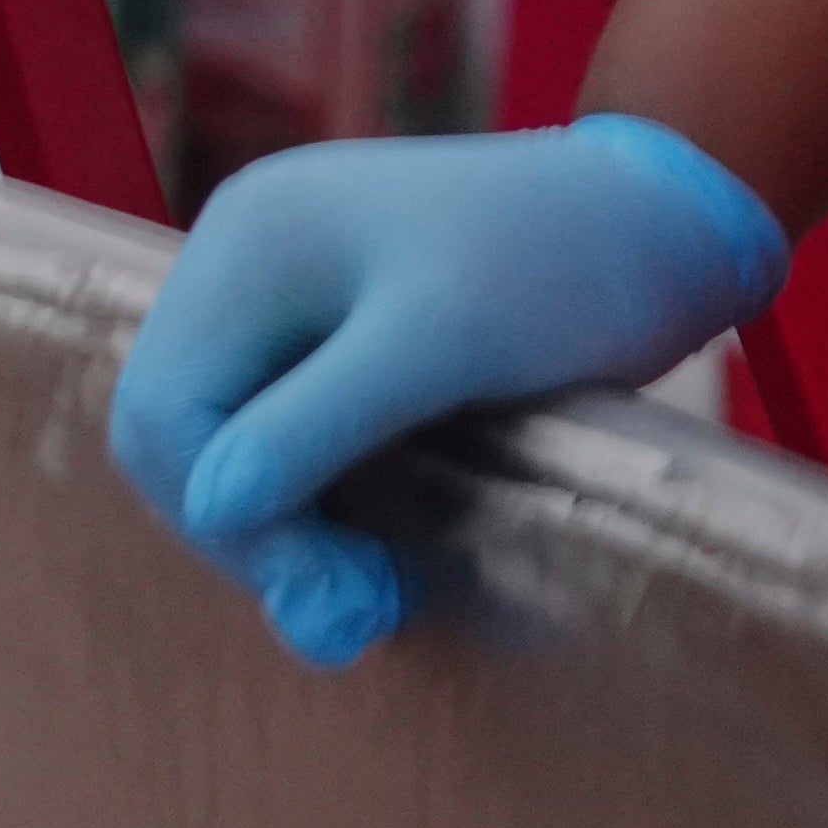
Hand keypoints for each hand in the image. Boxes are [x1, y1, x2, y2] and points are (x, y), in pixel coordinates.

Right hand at [104, 111, 789, 660]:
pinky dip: (311, 493)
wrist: (661, 218)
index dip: (228, 516)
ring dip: (280, 522)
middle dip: (250, 528)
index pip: (166, 406)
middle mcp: (240, 261)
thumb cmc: (562, 268)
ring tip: (376, 587)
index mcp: (247, 243)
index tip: (342, 598)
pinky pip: (274, 423)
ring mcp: (279, 291)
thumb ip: (317, 423)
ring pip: (219, 433)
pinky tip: (378, 537)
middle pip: (175, 424)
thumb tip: (209, 509)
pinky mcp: (328, 327)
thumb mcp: (442, 346)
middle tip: (359, 609)